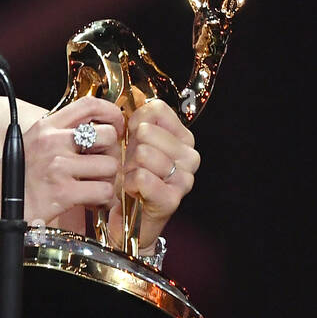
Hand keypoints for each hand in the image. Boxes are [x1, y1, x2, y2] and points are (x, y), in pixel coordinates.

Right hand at [19, 96, 124, 229]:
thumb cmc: (13, 179)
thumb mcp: (31, 144)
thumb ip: (58, 135)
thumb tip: (92, 130)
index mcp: (46, 127)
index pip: (88, 105)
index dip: (111, 113)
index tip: (116, 126)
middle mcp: (53, 141)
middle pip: (108, 135)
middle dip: (111, 153)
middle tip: (102, 166)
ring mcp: (59, 166)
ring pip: (110, 166)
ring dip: (108, 180)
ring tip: (94, 187)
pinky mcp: (64, 191)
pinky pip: (104, 191)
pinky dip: (103, 199)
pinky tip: (92, 202)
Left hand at [103, 98, 199, 251]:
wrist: (125, 219)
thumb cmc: (129, 178)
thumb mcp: (131, 143)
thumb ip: (137, 120)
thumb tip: (137, 98)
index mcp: (183, 138)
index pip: (156, 109)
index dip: (135, 122)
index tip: (132, 139)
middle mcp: (190, 156)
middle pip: (148, 132)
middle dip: (130, 149)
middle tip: (132, 165)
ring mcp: (185, 179)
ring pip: (143, 154)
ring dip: (128, 168)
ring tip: (132, 179)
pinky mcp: (172, 199)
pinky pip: (141, 177)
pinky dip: (129, 184)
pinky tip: (133, 192)